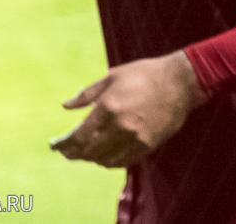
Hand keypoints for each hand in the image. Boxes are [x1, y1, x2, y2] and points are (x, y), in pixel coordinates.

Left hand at [50, 50, 203, 167]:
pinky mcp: (148, 145)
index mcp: (108, 107)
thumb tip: (65, 106)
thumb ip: (87, 94)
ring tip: (86, 152)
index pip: (78, 136)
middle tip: (66, 151)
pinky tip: (106, 155)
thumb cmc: (145, 74)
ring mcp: (135, 138)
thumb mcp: (113, 76)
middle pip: (88, 152)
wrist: (180, 82)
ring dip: (92, 158)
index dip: (63, 145)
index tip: (55, 145)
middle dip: (74, 153)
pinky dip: (110, 161)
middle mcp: (119, 126)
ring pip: (104, 160)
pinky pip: (123, 161)